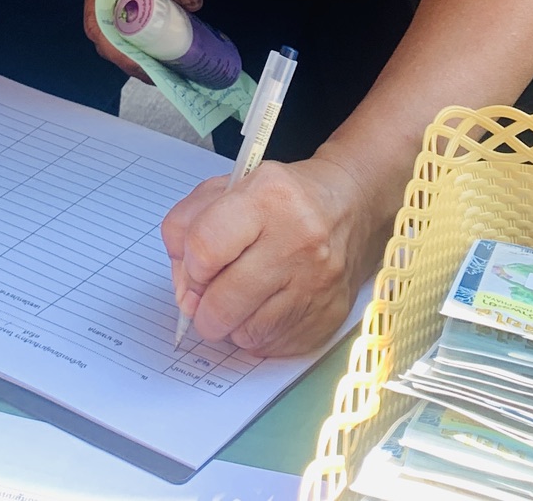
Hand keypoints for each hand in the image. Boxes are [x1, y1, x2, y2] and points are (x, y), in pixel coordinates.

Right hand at [78, 0, 197, 80]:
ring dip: (141, 40)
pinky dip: (145, 18)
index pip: (99, 24)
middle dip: (135, 55)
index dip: (122, 53)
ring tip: (174, 55)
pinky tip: (170, 24)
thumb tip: (190, 6)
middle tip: (172, 70)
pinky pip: (125, 1)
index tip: (152, 71)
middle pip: (106, 29)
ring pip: (116, 18)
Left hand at [164, 154, 379, 358]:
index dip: (189, 265)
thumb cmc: (280, 200)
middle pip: (221, 304)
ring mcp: (317, 282)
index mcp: (268, 197)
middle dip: (202, 308)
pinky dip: (259, 333)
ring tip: (241, 297)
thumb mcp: (227, 188)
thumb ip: (187, 227)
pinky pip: (272, 346)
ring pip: (245, 333)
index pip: (204, 249)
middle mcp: (298, 239)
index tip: (196, 266)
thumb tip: (183, 288)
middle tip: (207, 296)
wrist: (350, 205)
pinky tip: (267, 306)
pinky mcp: (329, 315)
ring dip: (231, 323)